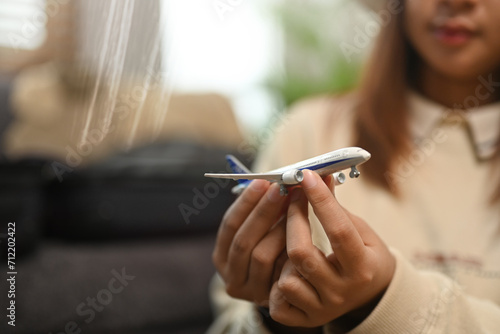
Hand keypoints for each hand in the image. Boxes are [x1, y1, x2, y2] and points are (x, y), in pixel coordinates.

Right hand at [212, 180, 289, 305]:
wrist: (293, 292)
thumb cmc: (277, 250)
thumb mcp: (266, 229)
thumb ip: (271, 206)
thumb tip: (284, 176)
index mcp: (222, 253)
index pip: (229, 224)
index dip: (245, 202)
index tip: (263, 181)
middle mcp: (230, 274)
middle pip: (243, 239)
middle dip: (263, 211)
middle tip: (282, 189)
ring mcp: (248, 290)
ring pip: (260, 255)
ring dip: (278, 229)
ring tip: (294, 209)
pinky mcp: (268, 300)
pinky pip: (279, 272)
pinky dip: (289, 252)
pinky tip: (301, 236)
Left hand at [269, 170, 395, 327]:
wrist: (372, 296)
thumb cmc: (365, 257)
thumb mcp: (362, 232)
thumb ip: (338, 208)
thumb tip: (320, 176)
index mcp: (362, 267)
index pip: (338, 230)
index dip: (320, 200)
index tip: (307, 176)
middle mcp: (341, 292)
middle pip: (302, 253)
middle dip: (292, 219)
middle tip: (291, 197)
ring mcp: (322, 308)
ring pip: (286, 279)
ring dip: (283, 255)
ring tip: (294, 244)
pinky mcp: (306, 320)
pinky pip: (278, 304)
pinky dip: (276, 287)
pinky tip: (286, 273)